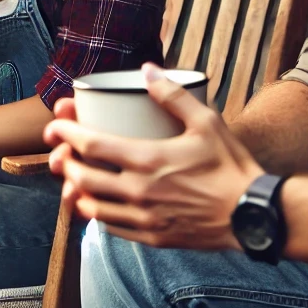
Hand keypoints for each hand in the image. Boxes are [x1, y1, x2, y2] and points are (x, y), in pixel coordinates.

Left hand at [42, 64, 262, 248]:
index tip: (55, 125)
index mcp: (148, 160)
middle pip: (81, 178)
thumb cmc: (231, 167)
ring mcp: (144, 219)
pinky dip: (98, 214)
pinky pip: (112, 229)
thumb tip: (148, 70)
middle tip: (60, 151)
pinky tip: (100, 204)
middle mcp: (138, 192)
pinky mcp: (153, 237)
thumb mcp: (206, 122)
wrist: (253, 215)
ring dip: (75, 191)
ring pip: (91, 208)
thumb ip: (172, 95)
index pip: (90, 145)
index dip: (65, 133)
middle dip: (63, 162)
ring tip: (73, 178)